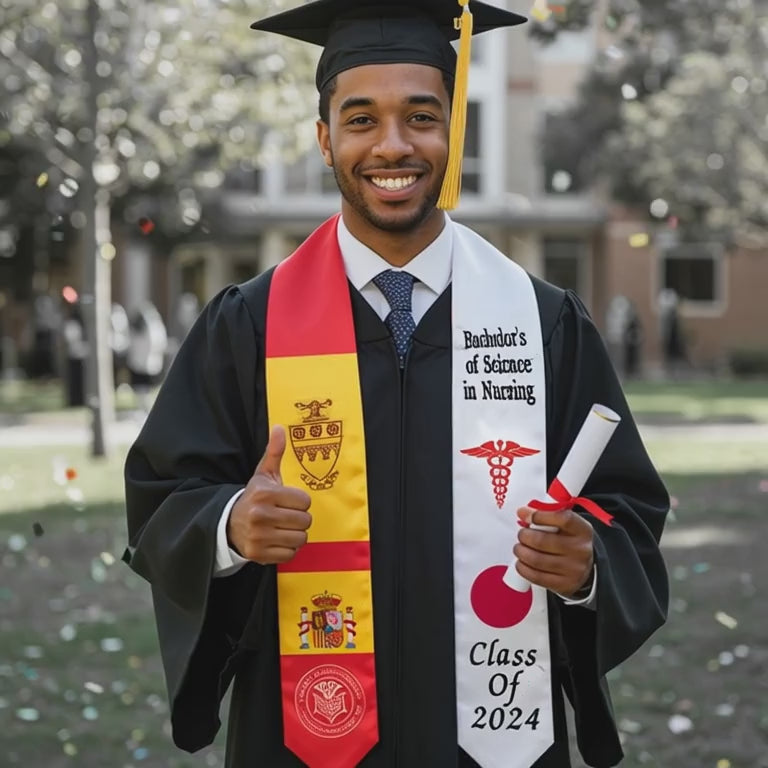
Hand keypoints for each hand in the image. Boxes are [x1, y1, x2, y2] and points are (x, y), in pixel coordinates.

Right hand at [227, 425, 311, 564]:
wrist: (228, 523)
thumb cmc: (254, 497)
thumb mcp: (263, 474)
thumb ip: (274, 452)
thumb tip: (280, 427)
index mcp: (265, 494)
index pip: (304, 501)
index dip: (300, 502)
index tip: (289, 501)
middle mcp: (260, 515)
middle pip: (305, 520)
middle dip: (299, 518)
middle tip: (287, 516)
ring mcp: (259, 536)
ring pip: (300, 538)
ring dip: (295, 534)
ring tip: (283, 528)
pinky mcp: (258, 554)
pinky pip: (290, 554)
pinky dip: (287, 549)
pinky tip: (277, 540)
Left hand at [513, 507, 593, 596]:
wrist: (584, 567)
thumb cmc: (570, 541)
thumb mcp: (565, 525)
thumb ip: (546, 515)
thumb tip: (523, 513)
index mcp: (582, 530)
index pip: (563, 519)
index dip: (540, 516)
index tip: (526, 515)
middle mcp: (581, 550)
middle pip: (543, 541)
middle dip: (524, 536)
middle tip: (521, 535)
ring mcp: (573, 569)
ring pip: (536, 559)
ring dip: (521, 552)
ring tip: (519, 548)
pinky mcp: (564, 585)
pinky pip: (536, 577)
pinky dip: (523, 568)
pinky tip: (521, 562)